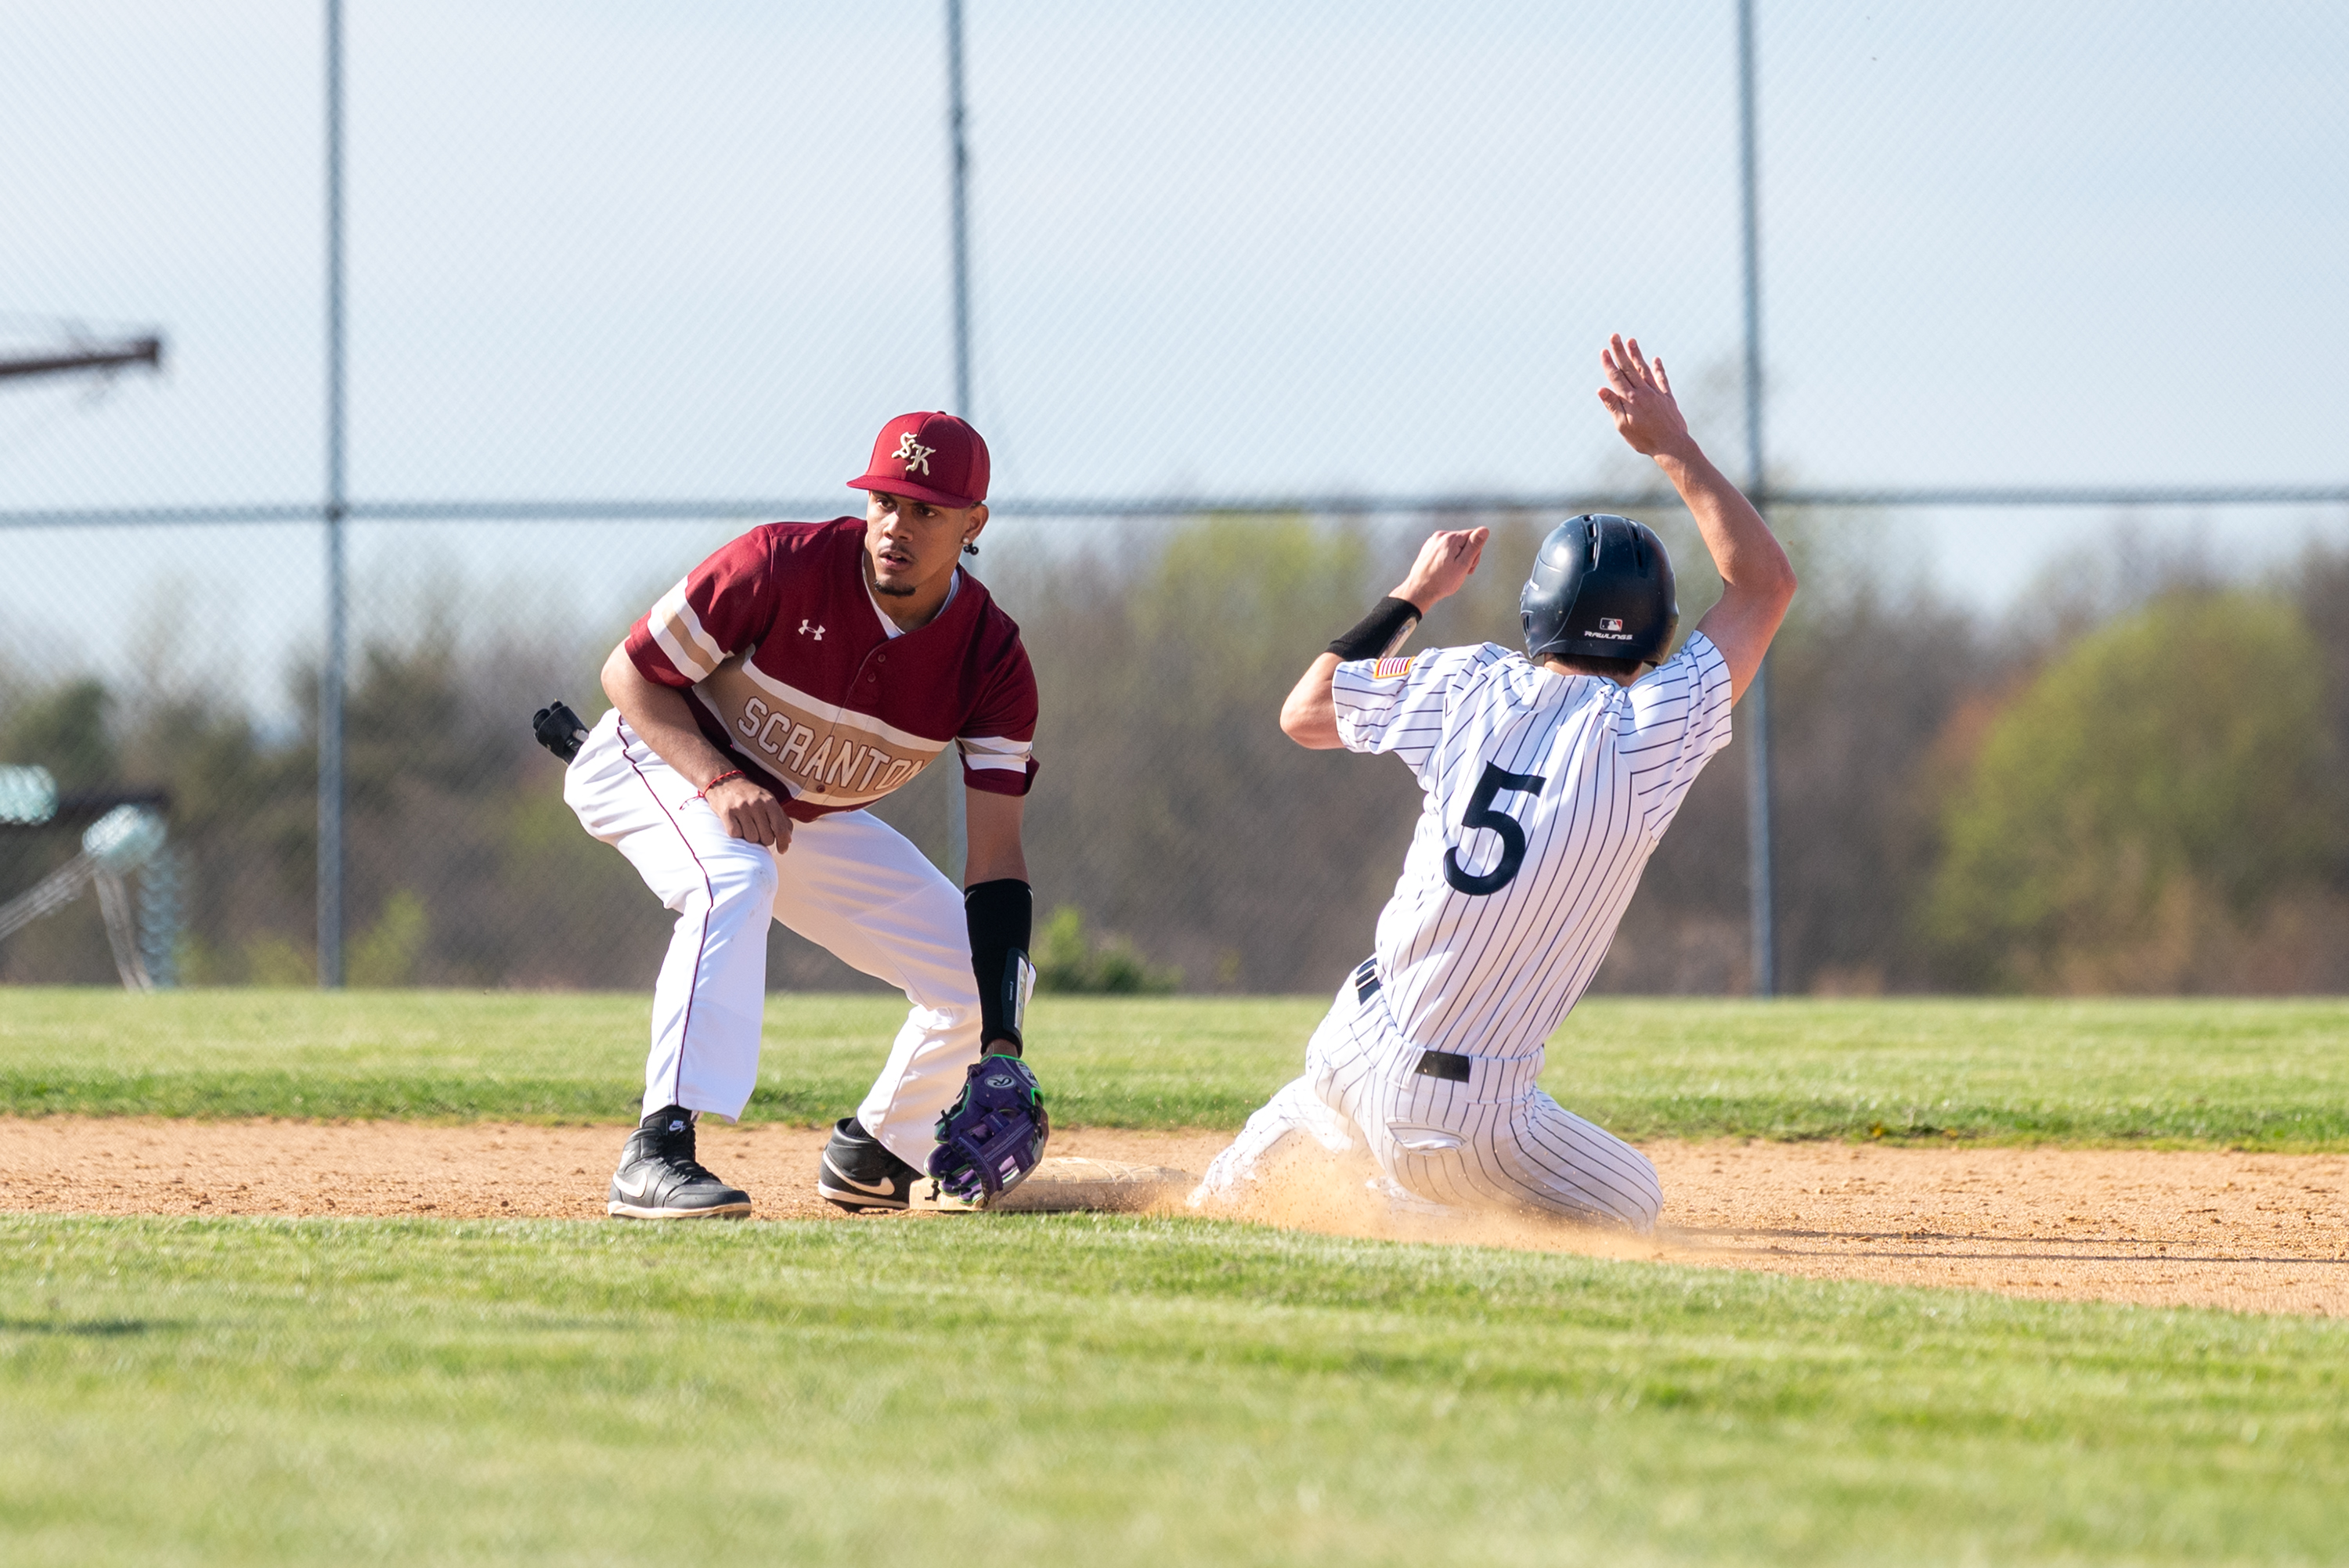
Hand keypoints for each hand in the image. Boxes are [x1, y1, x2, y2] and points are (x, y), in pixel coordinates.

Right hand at [704, 775, 793, 850]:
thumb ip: (781, 819)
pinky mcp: (726, 813)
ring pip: (751, 838)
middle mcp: (756, 804)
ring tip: (746, 826)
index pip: (780, 828)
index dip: (783, 842)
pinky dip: (736, 833)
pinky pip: (735, 834)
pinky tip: (736, 824)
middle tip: (758, 831)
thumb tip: (788, 838)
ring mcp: (741, 808)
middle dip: (763, 839)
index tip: (782, 850)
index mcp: (769, 801)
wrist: (724, 781)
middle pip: (766, 838)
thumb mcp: (769, 800)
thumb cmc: (749, 794)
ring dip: (750, 837)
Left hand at [1393, 526, 1488, 610]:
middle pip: (1465, 540)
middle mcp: (1441, 535)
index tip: (1469, 566)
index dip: (1476, 552)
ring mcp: (1433, 541)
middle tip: (1461, 571)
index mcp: (1451, 538)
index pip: (1474, 536)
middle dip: (1467, 555)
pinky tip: (1444, 570)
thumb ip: (1474, 546)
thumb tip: (1484, 530)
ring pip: (1456, 545)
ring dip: (1458, 558)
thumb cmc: (1442, 581)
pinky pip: (1446, 549)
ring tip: (1452, 572)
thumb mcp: (1463, 565)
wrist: (1419, 590)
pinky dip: (1448, 558)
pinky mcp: (1429, 548)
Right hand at [1597, 334, 1695, 460]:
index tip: (1604, 351)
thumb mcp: (1623, 426)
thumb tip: (1601, 389)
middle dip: (1620, 351)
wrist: (1672, 445)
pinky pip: (1662, 380)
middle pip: (1629, 368)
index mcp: (1630, 400)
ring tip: (1631, 340)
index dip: (1609, 363)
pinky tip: (1655, 359)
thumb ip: (1613, 406)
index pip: (1617, 377)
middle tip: (1614, 336)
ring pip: (1644, 370)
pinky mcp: (1667, 398)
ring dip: (1637, 355)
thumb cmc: (1644, 439)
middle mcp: (1643, 392)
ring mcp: (1656, 393)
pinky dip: (1658, 369)